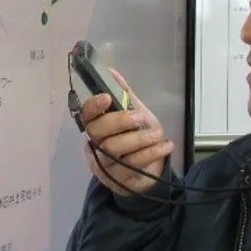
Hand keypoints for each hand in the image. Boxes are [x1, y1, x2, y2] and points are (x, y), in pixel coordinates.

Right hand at [80, 69, 173, 195]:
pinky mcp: (117, 179)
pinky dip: (151, 153)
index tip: (107, 97)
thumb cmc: (136, 137)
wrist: (148, 170)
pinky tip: (165, 146)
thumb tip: (112, 71)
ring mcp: (104, 164)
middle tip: (142, 118)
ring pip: (113, 149)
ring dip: (139, 139)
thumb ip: (123, 94)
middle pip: (98, 132)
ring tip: (158, 133)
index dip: (93, 106)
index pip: (85, 115)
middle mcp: (94, 145)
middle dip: (120, 122)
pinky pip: (131, 165)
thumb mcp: (134, 113)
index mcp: (95, 126)